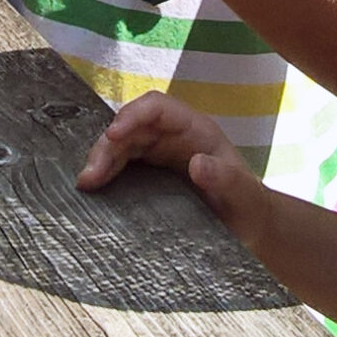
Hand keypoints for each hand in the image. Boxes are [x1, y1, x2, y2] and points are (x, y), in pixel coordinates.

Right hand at [77, 93, 272, 245]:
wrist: (250, 228)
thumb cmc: (250, 208)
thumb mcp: (244, 196)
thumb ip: (226, 178)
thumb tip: (197, 163)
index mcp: (195, 129)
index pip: (157, 108)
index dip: (132, 116)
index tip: (113, 135)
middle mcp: (173, 136)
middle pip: (132, 126)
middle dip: (108, 145)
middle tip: (89, 175)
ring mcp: (160, 154)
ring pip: (123, 145)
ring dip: (102, 159)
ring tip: (86, 183)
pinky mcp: (151, 174)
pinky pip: (123, 164)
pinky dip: (107, 173)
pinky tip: (94, 188)